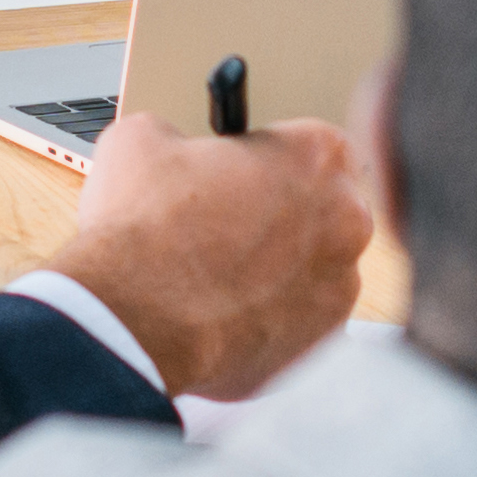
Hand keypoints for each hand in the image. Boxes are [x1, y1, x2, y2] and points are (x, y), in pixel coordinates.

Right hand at [47, 109, 376, 400]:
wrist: (130, 320)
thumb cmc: (144, 230)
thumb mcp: (143, 138)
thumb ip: (183, 136)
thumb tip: (176, 149)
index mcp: (317, 155)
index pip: (312, 141)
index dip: (270, 155)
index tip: (245, 169)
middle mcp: (346, 219)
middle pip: (323, 205)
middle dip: (281, 211)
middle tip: (226, 220)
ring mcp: (339, 285)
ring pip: (314, 265)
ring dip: (277, 266)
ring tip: (217, 270)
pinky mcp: (320, 340)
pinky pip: (301, 316)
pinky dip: (270, 313)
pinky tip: (223, 308)